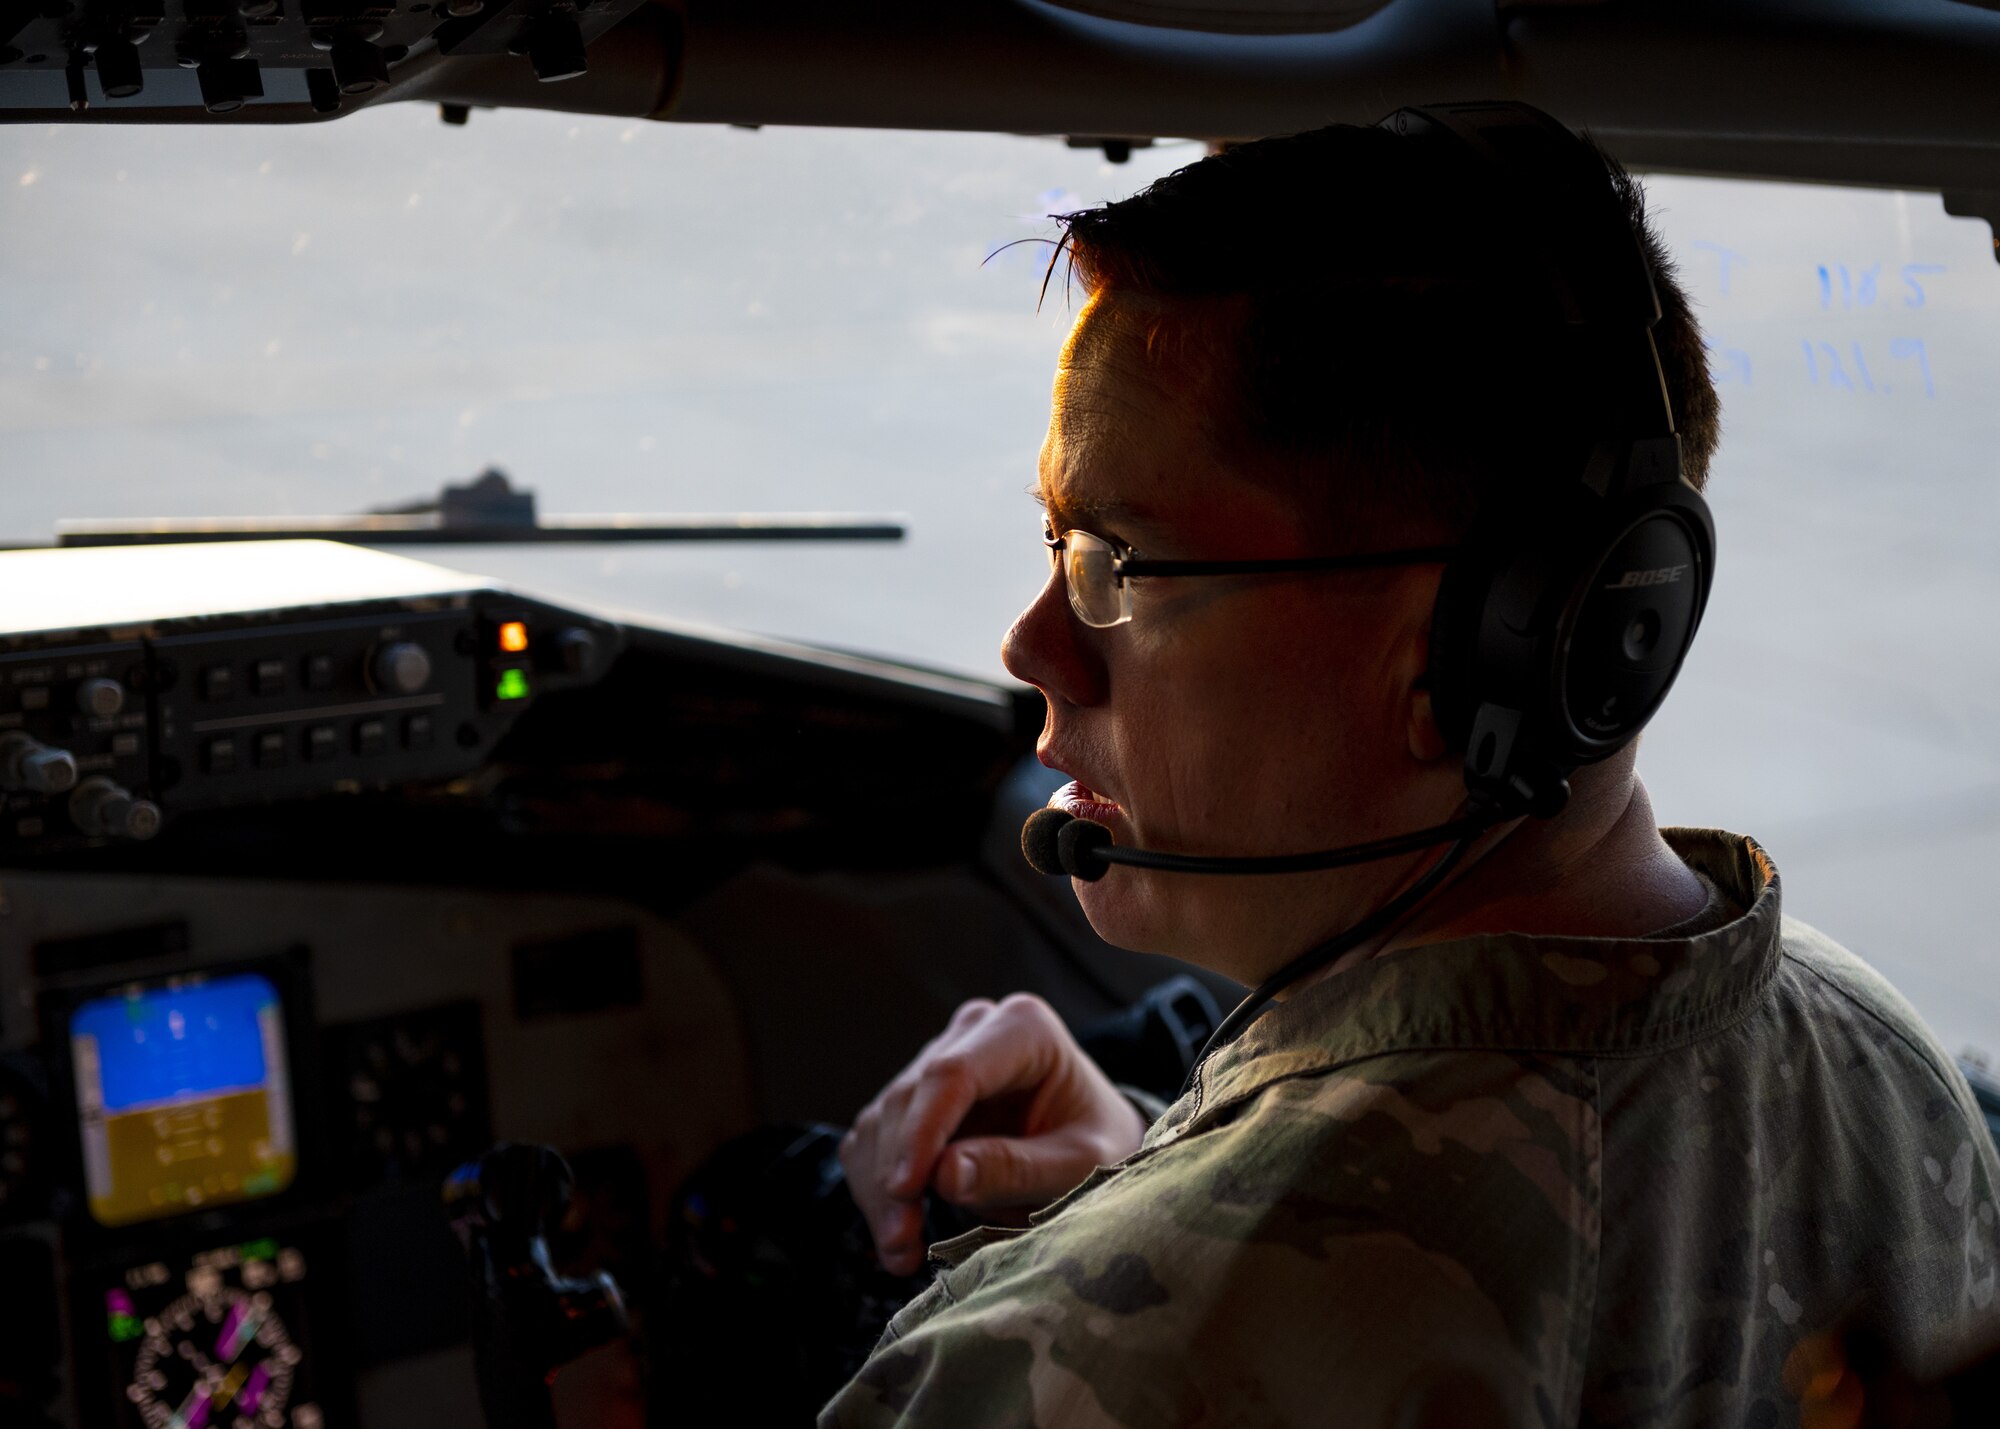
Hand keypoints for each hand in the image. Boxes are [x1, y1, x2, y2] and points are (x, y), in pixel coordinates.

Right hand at [840, 993, 1147, 1275]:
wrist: (1090, 1145)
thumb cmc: (1096, 1147)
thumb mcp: (1080, 1165)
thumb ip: (1020, 1168)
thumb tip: (944, 1175)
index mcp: (1024, 1028)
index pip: (953, 1073)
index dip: (923, 1131)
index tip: (907, 1189)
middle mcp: (973, 1030)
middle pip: (909, 1097)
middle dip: (896, 1173)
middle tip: (901, 1243)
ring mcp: (936, 1057)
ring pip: (882, 1120)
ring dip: (879, 1190)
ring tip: (901, 1251)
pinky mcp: (913, 1096)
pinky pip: (874, 1138)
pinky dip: (875, 1189)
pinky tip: (897, 1235)